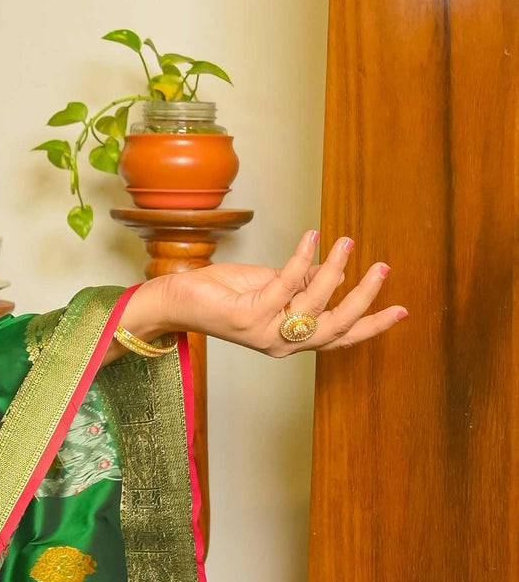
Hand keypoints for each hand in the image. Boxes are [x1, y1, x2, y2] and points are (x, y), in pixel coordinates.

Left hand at [124, 230, 406, 356]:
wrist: (178, 299)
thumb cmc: (222, 291)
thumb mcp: (271, 286)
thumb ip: (302, 284)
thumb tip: (337, 272)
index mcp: (290, 340)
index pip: (340, 337)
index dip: (372, 325)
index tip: (402, 310)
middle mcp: (282, 344)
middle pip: (337, 327)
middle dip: (364, 298)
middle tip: (383, 268)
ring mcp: (266, 334)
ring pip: (316, 304)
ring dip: (336, 269)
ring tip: (346, 242)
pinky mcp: (250, 316)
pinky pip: (287, 283)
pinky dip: (303, 257)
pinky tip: (312, 237)